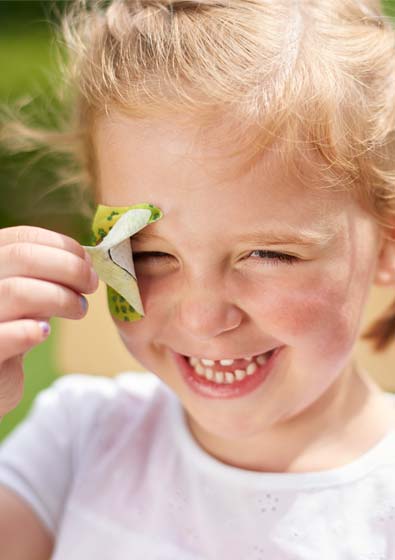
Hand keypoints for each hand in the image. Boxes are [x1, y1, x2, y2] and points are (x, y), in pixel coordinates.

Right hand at [0, 225, 98, 417]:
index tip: (88, 262)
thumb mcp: (28, 296)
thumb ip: (48, 275)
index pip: (21, 238)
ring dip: (61, 298)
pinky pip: (1, 335)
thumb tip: (85, 259)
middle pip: (22, 257)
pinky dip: (29, 331)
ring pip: (18, 291)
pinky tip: (43, 333)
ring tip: (78, 309)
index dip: (62, 246)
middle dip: (69, 268)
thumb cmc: (12, 330)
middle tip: (90, 285)